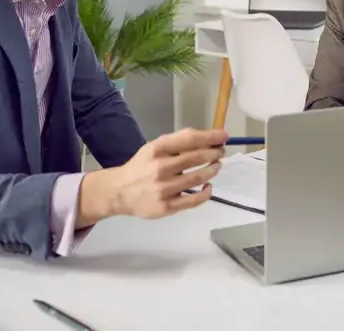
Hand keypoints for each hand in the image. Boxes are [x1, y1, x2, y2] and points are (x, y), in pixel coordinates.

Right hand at [78, 128, 227, 225]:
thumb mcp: (154, 148)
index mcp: (157, 149)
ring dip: (212, 170)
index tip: (224, 136)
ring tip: (216, 166)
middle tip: (220, 152)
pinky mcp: (166, 206)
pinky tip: (208, 186)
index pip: (190, 139)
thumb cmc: (142, 167)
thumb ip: (178, 143)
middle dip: (214, 153)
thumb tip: (210, 140)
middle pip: (196, 157)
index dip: (211, 136)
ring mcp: (163, 188)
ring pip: (198, 177)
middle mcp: (160, 167)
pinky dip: (206, 192)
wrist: (118, 192)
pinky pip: (194, 200)